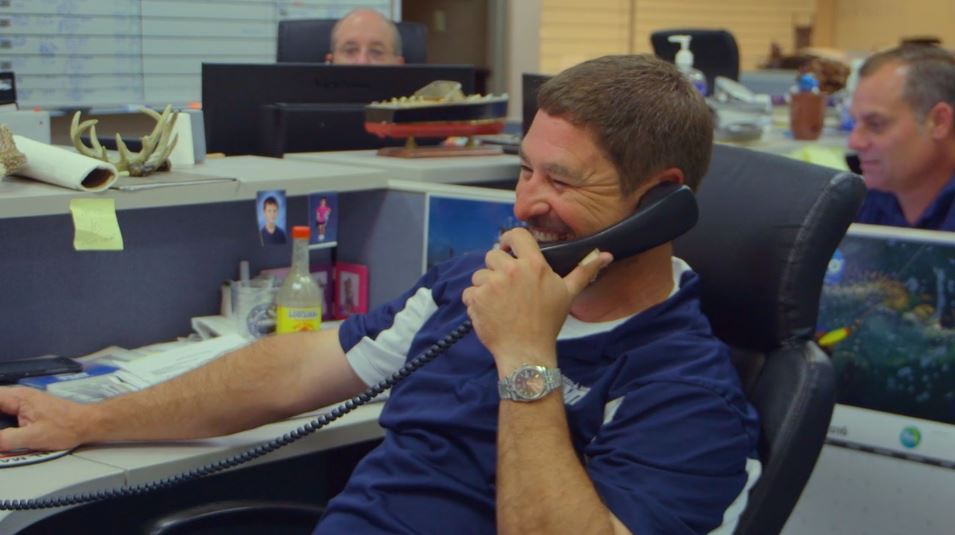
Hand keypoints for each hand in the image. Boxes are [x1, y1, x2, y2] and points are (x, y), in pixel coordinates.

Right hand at [0, 386, 89, 451]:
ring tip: (3, 436)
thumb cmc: (66, 427)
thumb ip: (6, 440)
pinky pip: (6, 411)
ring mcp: (24, 402)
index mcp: (18, 397)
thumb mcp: (33, 437)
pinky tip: (4, 433)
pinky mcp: (28, 409)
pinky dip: (2, 420)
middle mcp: (19, 396)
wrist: (88, 423)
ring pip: (0, 407)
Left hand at [461, 228, 610, 373]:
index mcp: (533, 265)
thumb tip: (606, 254)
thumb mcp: (568, 294)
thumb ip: (584, 271)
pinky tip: (489, 313)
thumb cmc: (548, 323)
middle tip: (507, 289)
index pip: (516, 235)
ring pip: (479, 275)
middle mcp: (511, 270)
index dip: (509, 240)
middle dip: (497, 269)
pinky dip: (475, 302)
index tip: (508, 249)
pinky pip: (469, 292)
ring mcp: (491, 284)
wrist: (527, 352)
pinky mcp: (476, 298)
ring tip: (499, 304)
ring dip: (485, 287)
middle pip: (492, 255)